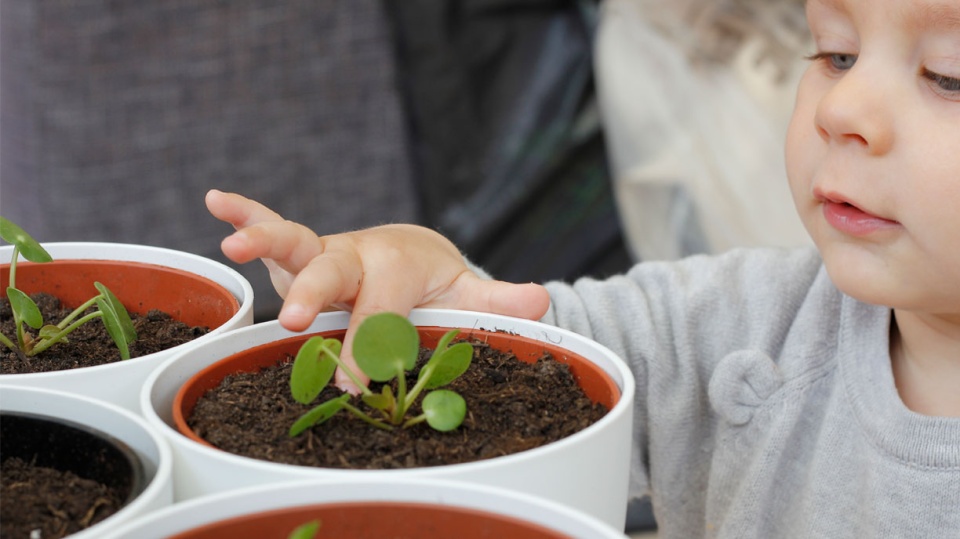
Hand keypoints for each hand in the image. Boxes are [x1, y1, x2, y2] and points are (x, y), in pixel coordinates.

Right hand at [205, 189, 550, 392]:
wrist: (411, 253)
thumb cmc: (434, 282)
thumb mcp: (468, 293)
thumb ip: (498, 302)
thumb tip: (541, 300)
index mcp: (399, 266)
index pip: (381, 313)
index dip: (369, 347)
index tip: (356, 385)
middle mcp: (357, 255)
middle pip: (334, 273)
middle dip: (316, 296)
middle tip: (301, 320)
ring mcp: (326, 254)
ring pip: (296, 243)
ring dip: (264, 240)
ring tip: (233, 242)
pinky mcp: (303, 254)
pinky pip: (274, 230)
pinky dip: (246, 214)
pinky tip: (217, 200)